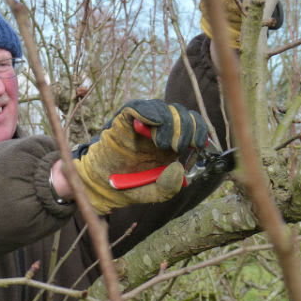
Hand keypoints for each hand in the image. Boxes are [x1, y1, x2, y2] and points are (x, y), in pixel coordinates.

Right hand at [73, 99, 207, 214]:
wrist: (100, 184)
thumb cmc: (129, 186)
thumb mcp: (155, 193)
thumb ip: (169, 187)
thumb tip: (177, 167)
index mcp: (171, 143)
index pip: (192, 125)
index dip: (199, 131)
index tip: (199, 145)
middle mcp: (159, 129)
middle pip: (180, 113)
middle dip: (186, 128)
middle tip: (179, 146)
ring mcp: (142, 123)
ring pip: (162, 108)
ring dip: (169, 122)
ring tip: (162, 144)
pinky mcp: (124, 121)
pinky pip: (137, 107)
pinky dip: (147, 112)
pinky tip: (151, 124)